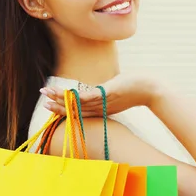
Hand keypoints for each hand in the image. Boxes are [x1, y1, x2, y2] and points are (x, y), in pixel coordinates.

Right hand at [40, 73, 159, 116]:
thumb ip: (109, 90)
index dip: (65, 109)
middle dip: (58, 106)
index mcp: (102, 108)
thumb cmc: (137, 87)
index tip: (52, 106)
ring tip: (47, 95)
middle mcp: (101, 107)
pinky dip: (74, 96)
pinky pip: (87, 96)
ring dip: (61, 100)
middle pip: (76, 109)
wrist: (152, 89)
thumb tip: (106, 85)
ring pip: (78, 103)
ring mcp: (104, 102)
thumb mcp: (119, 90)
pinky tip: (64, 93)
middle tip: (44, 103)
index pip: (80, 110)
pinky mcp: (107, 94)